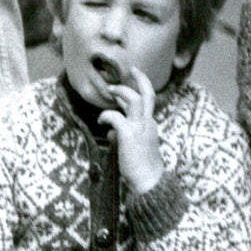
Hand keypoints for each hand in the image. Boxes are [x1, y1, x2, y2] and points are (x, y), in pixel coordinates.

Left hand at [97, 67, 162, 193]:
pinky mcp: (129, 135)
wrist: (148, 182)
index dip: (136, 91)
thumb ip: (124, 136)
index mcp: (150, 125)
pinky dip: (106, 115)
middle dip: (140, 79)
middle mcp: (148, 123)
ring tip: (110, 90)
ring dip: (121, 91)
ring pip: (134, 99)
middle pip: (148, 94)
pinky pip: (115, 117)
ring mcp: (140, 128)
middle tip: (131, 69)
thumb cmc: (141, 167)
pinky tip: (100, 121)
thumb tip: (111, 132)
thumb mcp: (134, 147)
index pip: (146, 102)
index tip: (126, 85)